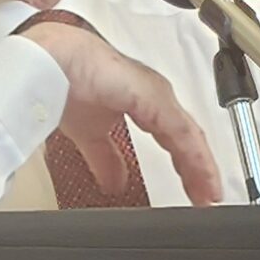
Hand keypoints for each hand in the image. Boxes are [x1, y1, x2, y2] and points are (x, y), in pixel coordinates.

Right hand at [21, 22, 222, 205]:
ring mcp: (157, 96)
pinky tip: (199, 172)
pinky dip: (193, 155)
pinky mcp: (153, 97)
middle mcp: (156, 98)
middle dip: (200, 170)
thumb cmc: (67, 81)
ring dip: (201, 165)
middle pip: (188, 139)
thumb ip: (105, 158)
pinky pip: (181, 131)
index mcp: (145, 103)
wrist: (50, 62)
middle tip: (208, 197)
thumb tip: (113, 183)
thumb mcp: (89, 133)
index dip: (187, 167)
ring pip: (189, 136)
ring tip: (209, 191)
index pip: (175, 139)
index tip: (196, 193)